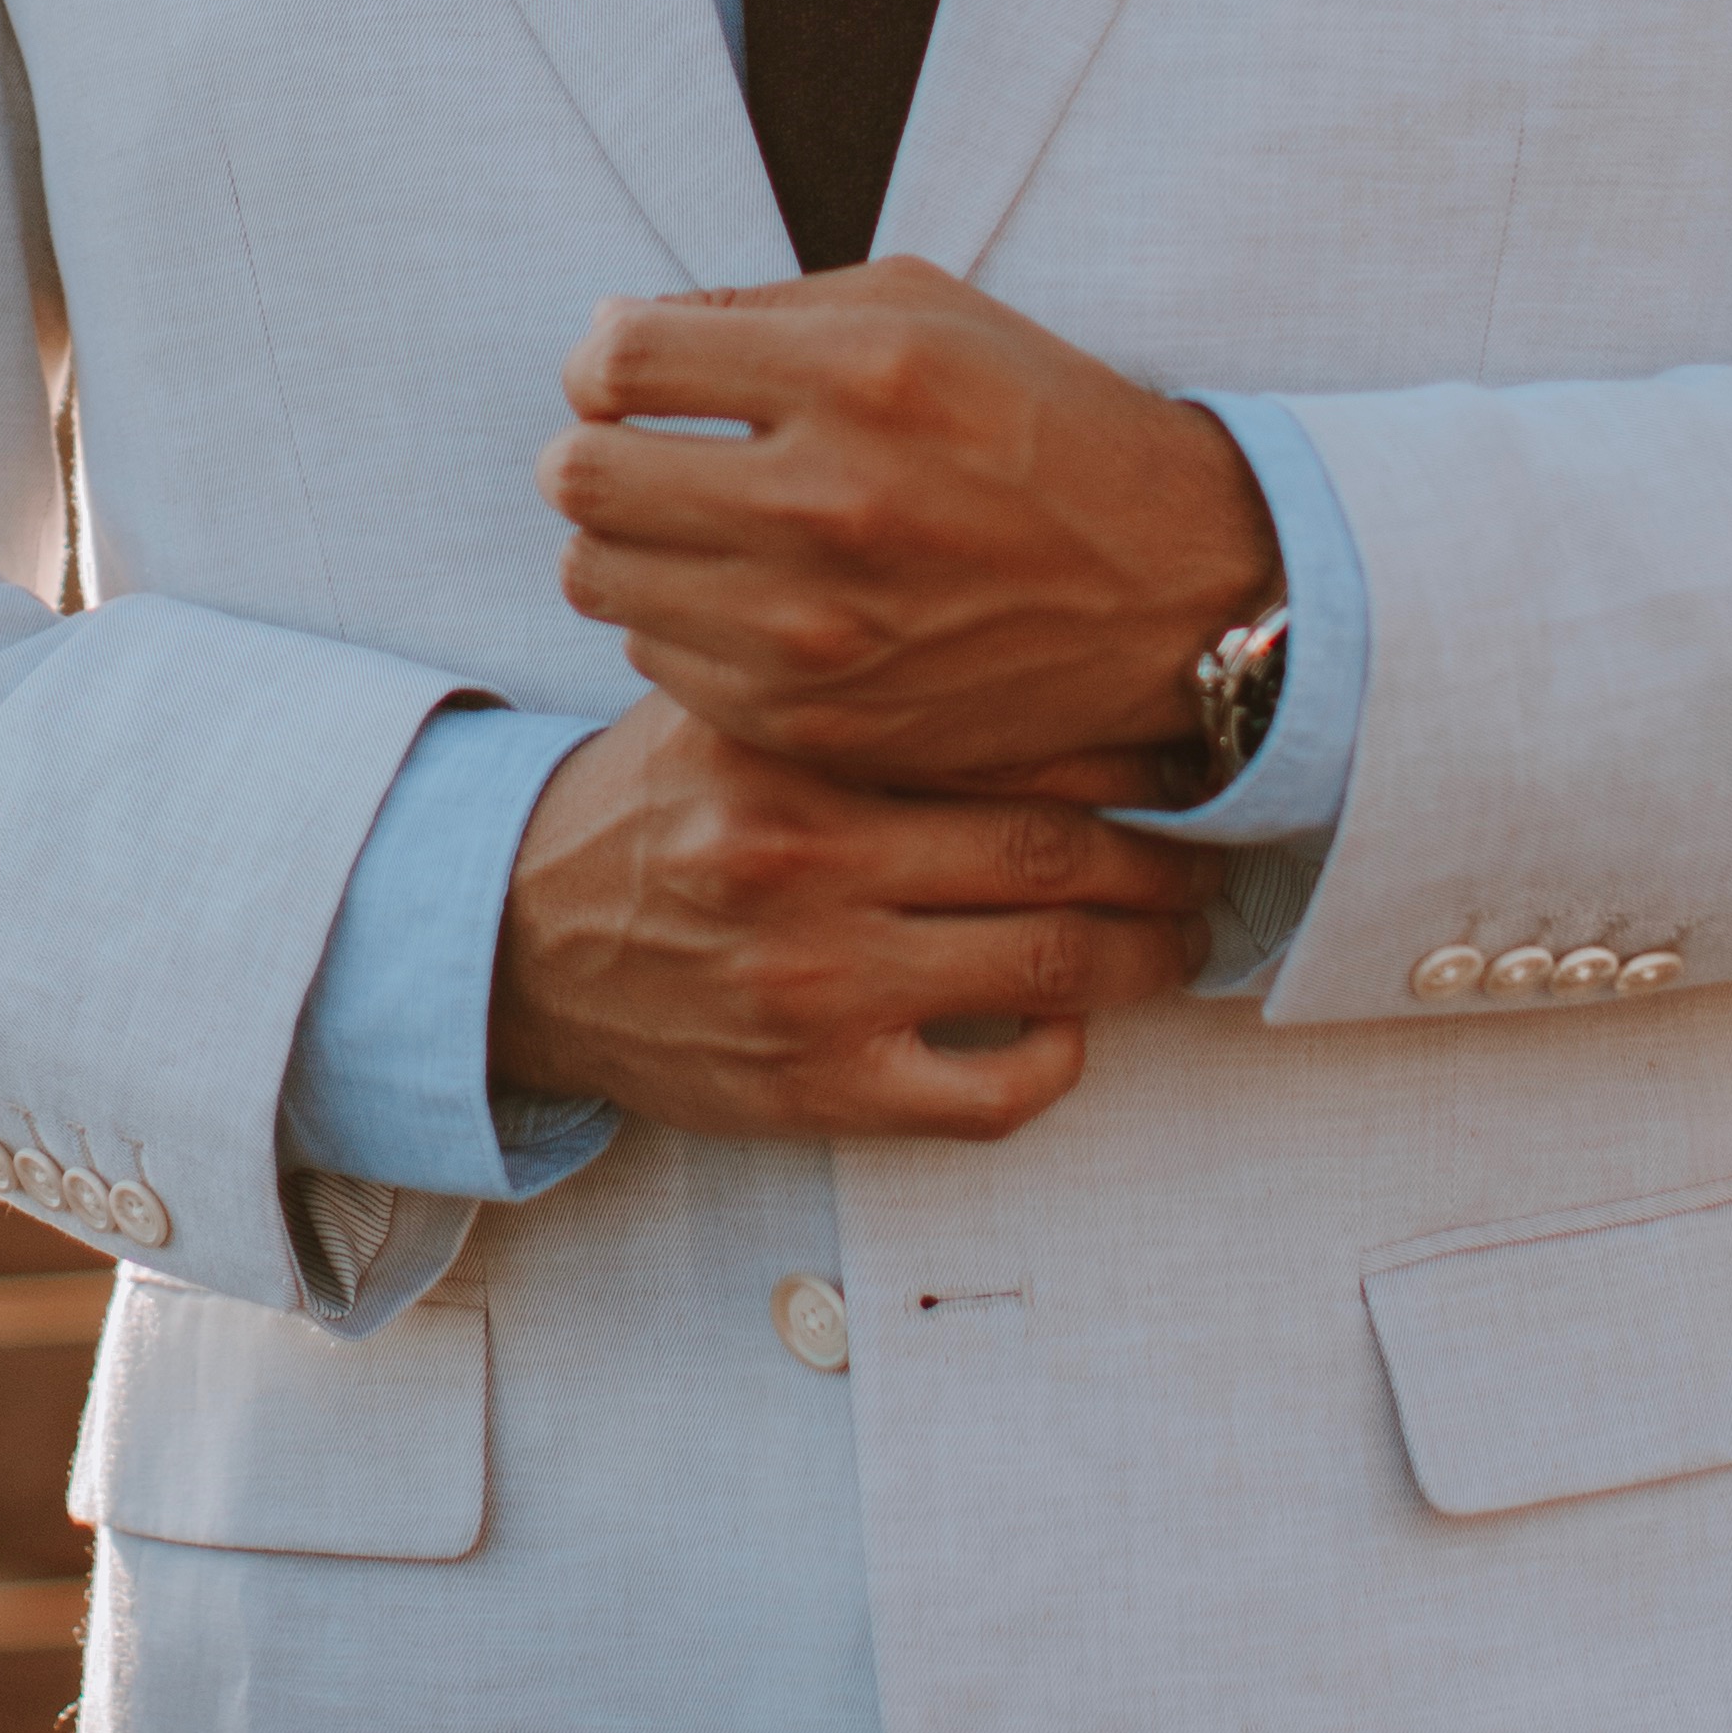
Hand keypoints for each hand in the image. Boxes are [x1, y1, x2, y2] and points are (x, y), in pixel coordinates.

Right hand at [489, 692, 1219, 1138]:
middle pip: (1056, 852)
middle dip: (1164, 855)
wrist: (515, 945)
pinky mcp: (814, 1091)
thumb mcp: (725, 705)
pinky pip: (986, 1096)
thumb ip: (853, 678)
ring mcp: (814, 984)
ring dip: (1146, 955)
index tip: (1186, 737)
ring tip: (1183, 935)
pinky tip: (1069, 1030)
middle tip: (1216, 846)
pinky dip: (1056, 1065)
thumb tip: (1040, 637)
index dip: (1122, 740)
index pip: (1005, 731)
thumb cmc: (651, 808)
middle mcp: (805, 859)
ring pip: (1048, 970)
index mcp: (792, 745)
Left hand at [537, 258, 1277, 802]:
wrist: (1170, 592)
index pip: (618, 361)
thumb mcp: (924, 310)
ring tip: (693, 528)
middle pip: (580, 476)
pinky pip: (657, 660)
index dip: (602, 363)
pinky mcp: (814, 719)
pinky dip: (681, 624)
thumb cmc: (1036, 426)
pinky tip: (750, 598)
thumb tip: (609, 341)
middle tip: (638, 451)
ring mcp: (816, 628)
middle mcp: (827, 503)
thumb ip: (758, 311)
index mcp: (854, 376)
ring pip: (597, 577)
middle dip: (593, 450)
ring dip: (626, 542)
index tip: (628, 376)